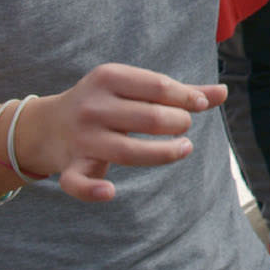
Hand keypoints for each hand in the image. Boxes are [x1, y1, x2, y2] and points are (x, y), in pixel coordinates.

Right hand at [17, 64, 226, 202]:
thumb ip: (178, 91)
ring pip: (127, 151)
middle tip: (184, 127)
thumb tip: (223, 93)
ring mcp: (80, 138)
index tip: (200, 106)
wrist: (46, 125)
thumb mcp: (135, 88)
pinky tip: (110, 192)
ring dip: (163, 153)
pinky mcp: (69, 166)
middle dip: (177, 123)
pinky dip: (91, 190)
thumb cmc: (106, 103)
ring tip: (185, 148)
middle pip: (149, 118)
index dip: (186, 97)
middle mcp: (92, 106)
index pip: (158, 86)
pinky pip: (77, 182)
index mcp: (108, 77)